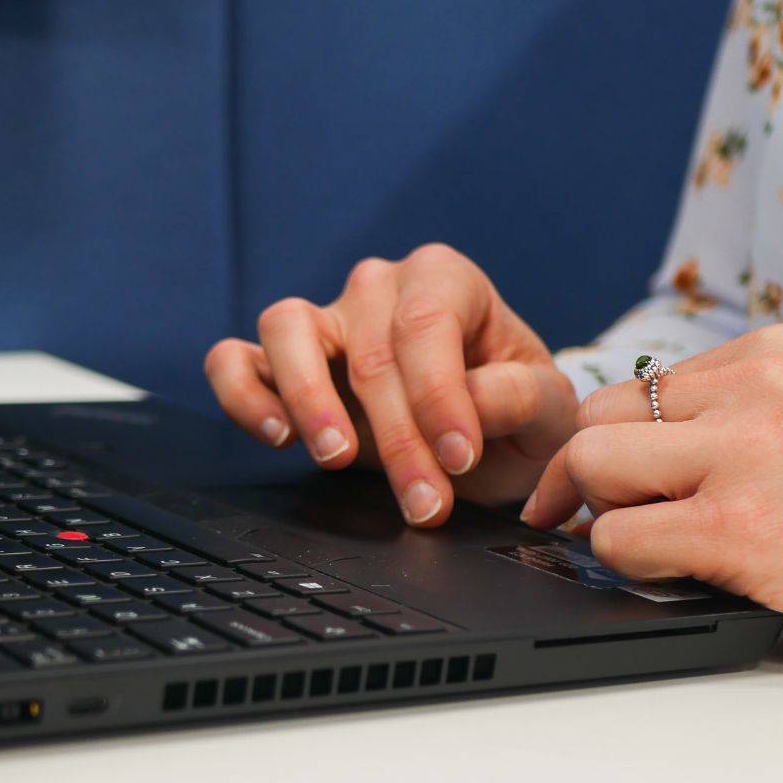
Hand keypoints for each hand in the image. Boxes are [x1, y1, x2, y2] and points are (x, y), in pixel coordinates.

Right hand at [204, 244, 578, 525]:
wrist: (485, 439)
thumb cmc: (515, 412)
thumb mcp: (548, 409)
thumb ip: (521, 397)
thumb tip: (471, 404)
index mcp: (446, 279)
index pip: (428, 323)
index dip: (440, 394)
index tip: (460, 457)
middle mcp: (378, 286)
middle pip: (369, 350)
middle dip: (398, 438)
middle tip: (425, 503)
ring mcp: (324, 319)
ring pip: (287, 327)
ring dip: (308, 398)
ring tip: (337, 458)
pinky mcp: (279, 362)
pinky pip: (234, 360)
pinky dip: (243, 394)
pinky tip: (276, 436)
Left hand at [521, 324, 782, 725]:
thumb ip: (720, 423)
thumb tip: (601, 453)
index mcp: (774, 355)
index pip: (631, 387)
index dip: (613, 449)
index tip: (612, 491)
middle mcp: (760, 388)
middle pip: (596, 418)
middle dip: (599, 480)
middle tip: (638, 524)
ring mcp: (749, 453)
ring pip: (590, 465)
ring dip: (610, 517)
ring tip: (672, 547)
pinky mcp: (741, 525)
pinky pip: (617, 537)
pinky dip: (630, 566)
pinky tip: (687, 575)